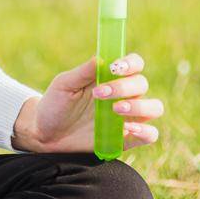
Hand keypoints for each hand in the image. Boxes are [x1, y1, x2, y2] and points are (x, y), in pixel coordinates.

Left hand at [13, 53, 162, 154]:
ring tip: (115, 109)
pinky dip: (145, 131)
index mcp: (111, 78)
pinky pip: (150, 135)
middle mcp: (124, 96)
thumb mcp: (64, 85)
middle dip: (125, 87)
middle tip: (100, 94)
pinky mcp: (125, 140)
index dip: (131, 63)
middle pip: (142, 84)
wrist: (45, 134)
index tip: (114, 68)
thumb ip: (83, 72)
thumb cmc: (55, 104)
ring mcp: (127, 118)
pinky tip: (128, 129)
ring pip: (154, 107)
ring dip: (139, 106)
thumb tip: (101, 58)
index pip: (134, 64)